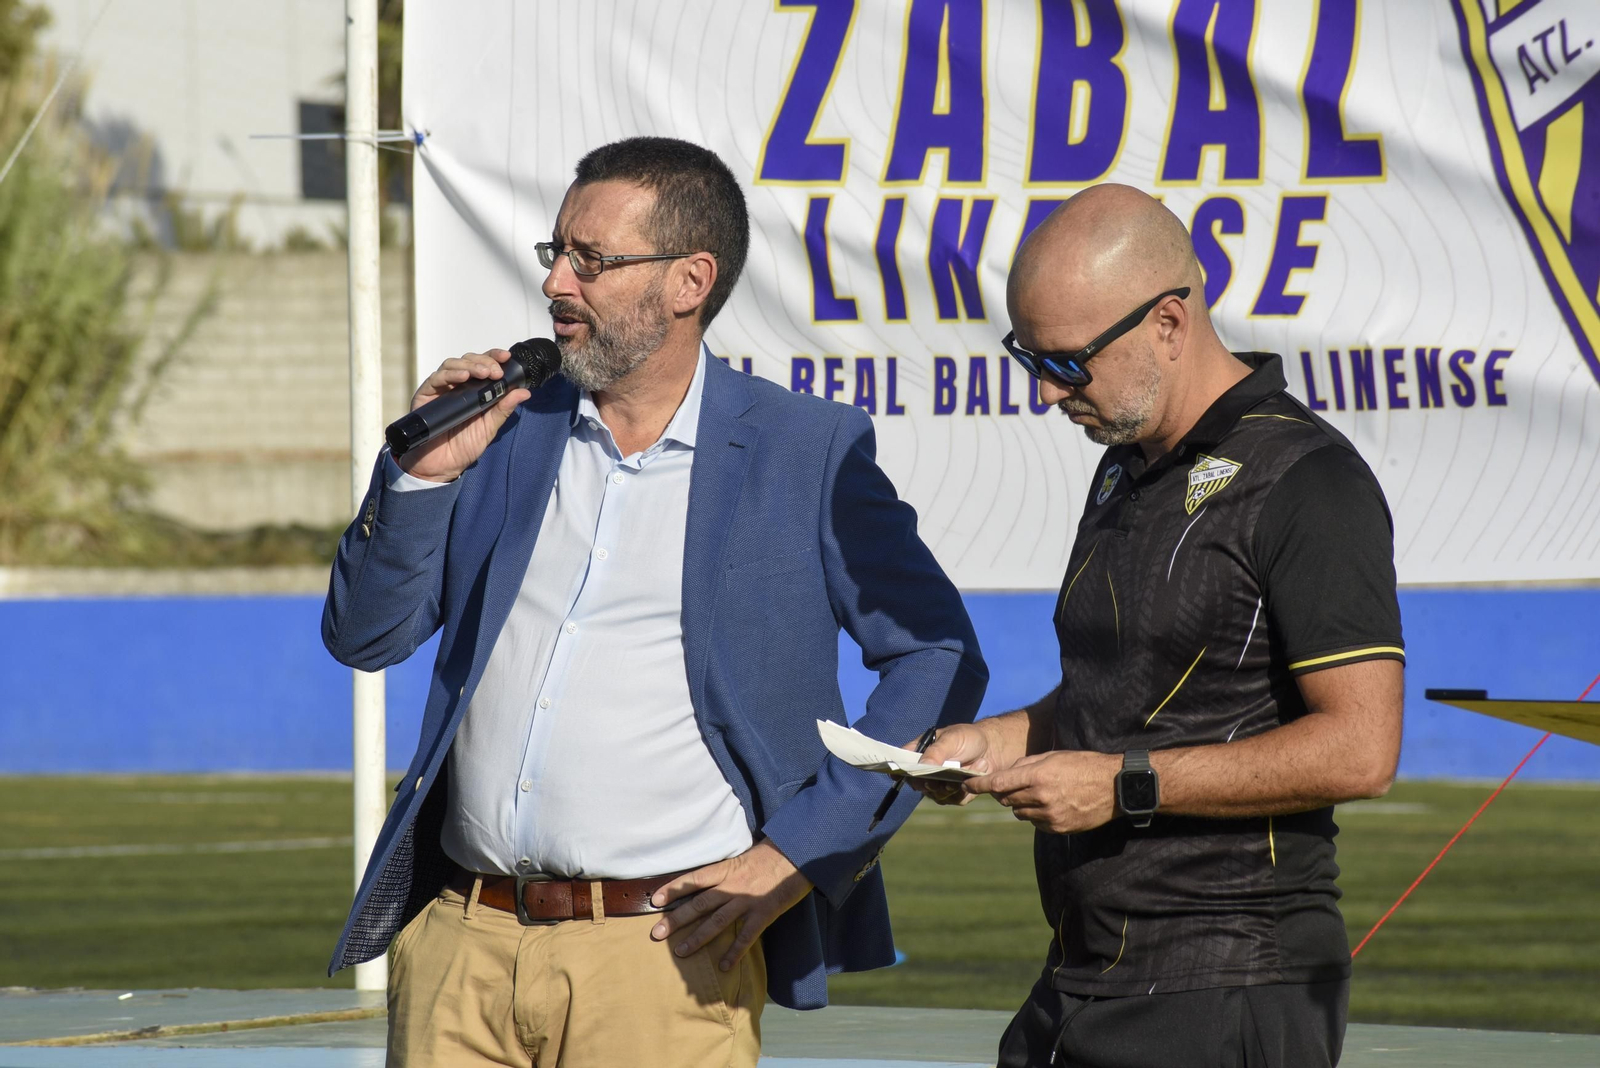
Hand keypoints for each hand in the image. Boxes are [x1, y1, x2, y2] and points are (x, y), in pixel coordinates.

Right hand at [397, 349, 531, 482]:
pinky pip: (436, 378)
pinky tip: (462, 377)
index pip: (484, 365)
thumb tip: (524, 392)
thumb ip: (504, 409)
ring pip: (452, 364)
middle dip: (483, 361)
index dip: (494, 357)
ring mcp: (441, 388)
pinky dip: (450, 374)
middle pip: (468, 360)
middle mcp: (457, 385)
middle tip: (495, 371)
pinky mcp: (425, 394)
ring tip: (482, 373)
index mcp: (474, 390)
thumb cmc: (464, 446)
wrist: (442, 465)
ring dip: (469, 365)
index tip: (506, 357)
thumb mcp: (489, 427)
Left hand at [649, 839, 811, 971]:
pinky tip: (722, 966)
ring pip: (716, 923)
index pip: (694, 880)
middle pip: (699, 904)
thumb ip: (725, 871)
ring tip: (680, 952)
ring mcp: (747, 901)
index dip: (674, 890)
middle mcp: (732, 886)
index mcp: (726, 869)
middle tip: (656, 934)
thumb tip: (707, 883)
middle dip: (676, 920)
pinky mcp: (763, 914)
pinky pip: (745, 937)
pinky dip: (734, 952)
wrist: (798, 855)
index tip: (656, 900)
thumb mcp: (743, 857)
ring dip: (697, 939)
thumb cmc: (771, 855)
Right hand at [906, 722, 995, 805]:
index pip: (901, 763)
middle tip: (942, 779)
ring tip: (966, 772)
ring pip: (935, 795)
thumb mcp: (952, 739)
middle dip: (930, 783)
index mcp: (920, 753)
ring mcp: (939, 784)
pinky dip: (964, 790)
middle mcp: (926, 770)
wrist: (992, 748)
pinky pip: (953, 799)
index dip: (897, 770)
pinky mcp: (954, 794)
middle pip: (917, 784)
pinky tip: (975, 774)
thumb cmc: (968, 738)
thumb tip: (922, 767)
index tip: (898, 776)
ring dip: (950, 787)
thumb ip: (936, 752)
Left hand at [964, 750, 1121, 833]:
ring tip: (1039, 792)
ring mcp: (1050, 815)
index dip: (978, 784)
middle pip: (1006, 799)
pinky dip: (1035, 814)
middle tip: (1013, 784)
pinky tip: (1050, 804)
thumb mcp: (1054, 755)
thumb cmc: (1084, 765)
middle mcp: (1041, 797)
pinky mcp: (1058, 828)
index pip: (998, 783)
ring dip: (1020, 803)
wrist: (1115, 787)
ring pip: (1019, 812)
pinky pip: (1035, 823)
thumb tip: (1007, 773)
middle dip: (1004, 792)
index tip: (966, 784)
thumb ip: (1027, 763)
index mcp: (1038, 775)